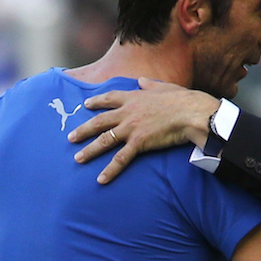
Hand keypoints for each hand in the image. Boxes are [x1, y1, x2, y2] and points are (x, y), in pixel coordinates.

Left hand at [67, 77, 219, 183]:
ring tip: (78, 158)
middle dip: (83, 130)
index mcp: (134, 97)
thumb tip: (141, 81)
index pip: (109, 98)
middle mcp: (127, 112)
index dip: (96, 102)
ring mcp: (131, 128)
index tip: (85, 105)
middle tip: (70, 137)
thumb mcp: (165, 87)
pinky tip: (100, 179)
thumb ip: (150, 85)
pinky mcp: (138, 143)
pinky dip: (110, 170)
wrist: (190, 112)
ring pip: (104, 141)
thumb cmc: (183, 100)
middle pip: (99, 122)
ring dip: (89, 150)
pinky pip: (120, 159)